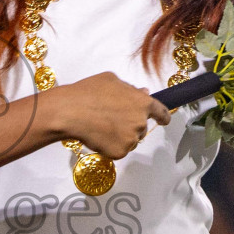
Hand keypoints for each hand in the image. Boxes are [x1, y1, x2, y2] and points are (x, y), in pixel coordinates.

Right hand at [50, 72, 170, 159]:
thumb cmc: (88, 93)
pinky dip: (110, 146)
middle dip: (131, 125)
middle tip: (112, 119)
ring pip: (130, 140)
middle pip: (142, 128)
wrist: (70, 113)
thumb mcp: (111, 80)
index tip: (163, 120)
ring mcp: (131, 139)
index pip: (161, 112)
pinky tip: (98, 136)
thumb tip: (143, 92)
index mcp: (142, 103)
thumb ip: (131, 89)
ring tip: (101, 126)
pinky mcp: (120, 152)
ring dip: (121, 136)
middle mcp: (140, 122)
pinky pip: (119, 150)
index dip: (163, 117)